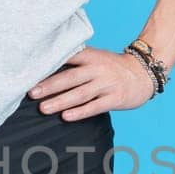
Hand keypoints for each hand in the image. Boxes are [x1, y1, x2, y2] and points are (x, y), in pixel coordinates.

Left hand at [27, 46, 155, 118]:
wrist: (144, 73)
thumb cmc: (112, 68)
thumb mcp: (95, 58)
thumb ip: (75, 60)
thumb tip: (45, 67)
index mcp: (90, 56)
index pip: (67, 58)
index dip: (48, 65)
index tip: (30, 72)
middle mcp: (98, 69)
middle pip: (70, 77)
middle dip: (49, 86)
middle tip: (31, 93)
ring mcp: (107, 84)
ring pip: (80, 94)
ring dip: (60, 101)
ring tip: (43, 108)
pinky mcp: (115, 98)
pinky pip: (95, 106)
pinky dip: (80, 112)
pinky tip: (66, 117)